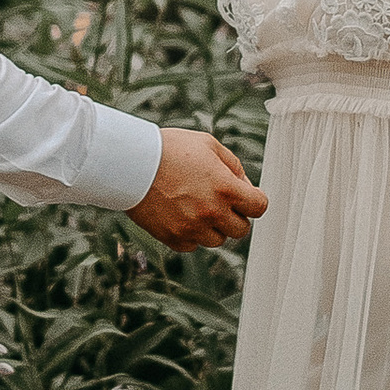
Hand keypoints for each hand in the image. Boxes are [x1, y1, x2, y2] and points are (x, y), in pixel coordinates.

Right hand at [130, 128, 267, 251]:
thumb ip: (233, 165)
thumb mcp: (208, 144)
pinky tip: (181, 215)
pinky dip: (191, 234)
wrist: (130, 163)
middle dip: (235, 215)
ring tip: (196, 206)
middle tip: (219, 200)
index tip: (245, 195)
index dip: (254, 200)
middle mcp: (212, 212)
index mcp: (225, 188)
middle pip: (241, 229)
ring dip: (213, 227)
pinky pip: (192, 245)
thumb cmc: (169, 149)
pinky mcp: (172, 238)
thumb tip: (244, 185)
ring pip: (217, 240)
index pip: (259, 207)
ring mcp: (192, 228)